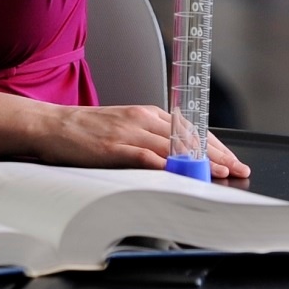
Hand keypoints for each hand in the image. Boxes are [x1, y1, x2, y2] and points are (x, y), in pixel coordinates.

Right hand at [45, 104, 249, 178]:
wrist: (51, 125)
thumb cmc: (85, 130)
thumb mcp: (123, 127)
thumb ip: (149, 138)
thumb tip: (177, 157)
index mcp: (146, 113)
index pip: (190, 128)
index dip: (215, 145)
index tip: (232, 159)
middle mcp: (141, 118)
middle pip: (188, 137)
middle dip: (217, 154)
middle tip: (237, 169)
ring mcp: (128, 132)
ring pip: (172, 146)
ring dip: (200, 161)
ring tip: (219, 173)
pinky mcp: (114, 146)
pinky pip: (145, 155)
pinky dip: (166, 165)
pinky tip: (181, 174)